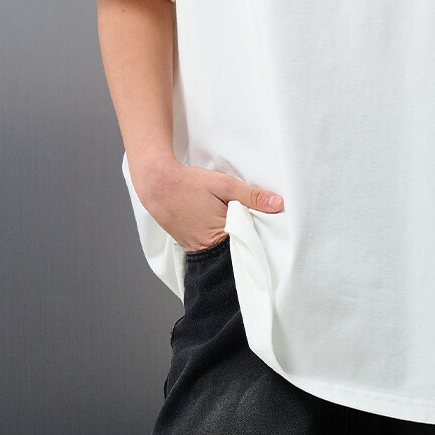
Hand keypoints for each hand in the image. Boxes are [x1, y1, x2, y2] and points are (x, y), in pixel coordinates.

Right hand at [130, 152, 284, 252]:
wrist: (157, 184)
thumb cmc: (190, 184)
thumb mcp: (225, 185)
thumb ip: (251, 196)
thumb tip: (278, 204)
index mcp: (220, 235)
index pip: (248, 247)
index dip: (258, 239)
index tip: (270, 235)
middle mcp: (206, 248)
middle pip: (234, 250)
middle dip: (244, 241)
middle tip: (252, 226)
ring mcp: (194, 248)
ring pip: (220, 249)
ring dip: (230, 240)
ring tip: (235, 225)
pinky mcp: (187, 244)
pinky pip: (207, 247)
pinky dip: (215, 239)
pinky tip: (219, 226)